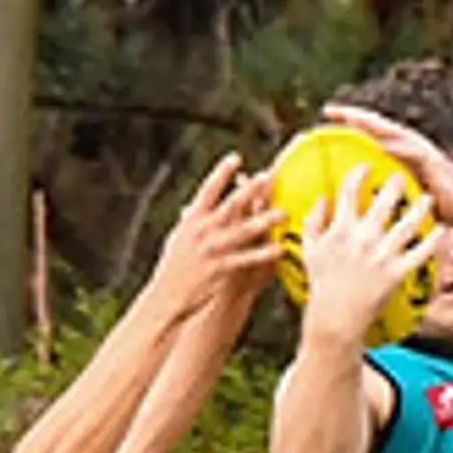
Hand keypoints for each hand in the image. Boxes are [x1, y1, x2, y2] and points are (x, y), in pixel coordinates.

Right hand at [155, 154, 280, 317]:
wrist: (168, 296)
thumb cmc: (174, 267)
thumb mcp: (178, 239)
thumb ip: (188, 223)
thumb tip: (190, 208)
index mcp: (192, 220)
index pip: (208, 190)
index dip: (222, 173)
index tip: (236, 157)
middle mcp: (203, 231)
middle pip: (230, 205)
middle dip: (250, 190)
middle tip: (268, 176)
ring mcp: (213, 250)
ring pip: (243, 231)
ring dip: (265, 221)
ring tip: (284, 213)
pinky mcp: (221, 269)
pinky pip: (247, 259)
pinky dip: (264, 253)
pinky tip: (280, 248)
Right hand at [297, 165, 437, 346]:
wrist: (336, 318)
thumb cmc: (322, 285)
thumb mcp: (310, 250)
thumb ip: (313, 221)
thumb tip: (321, 199)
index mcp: (342, 229)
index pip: (350, 191)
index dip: (359, 173)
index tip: (367, 166)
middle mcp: (364, 237)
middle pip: (384, 201)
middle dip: (395, 183)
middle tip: (402, 176)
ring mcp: (382, 255)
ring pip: (407, 223)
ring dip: (420, 207)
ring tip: (428, 198)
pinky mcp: (396, 273)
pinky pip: (419, 253)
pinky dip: (432, 241)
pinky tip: (441, 231)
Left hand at [324, 99, 452, 227]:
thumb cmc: (433, 208)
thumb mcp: (402, 197)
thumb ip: (383, 190)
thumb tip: (358, 200)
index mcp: (399, 152)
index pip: (370, 134)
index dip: (349, 124)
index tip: (326, 116)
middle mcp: (408, 145)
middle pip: (377, 126)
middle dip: (354, 116)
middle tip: (330, 109)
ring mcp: (421, 151)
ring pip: (392, 133)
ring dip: (373, 124)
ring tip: (352, 118)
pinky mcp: (432, 163)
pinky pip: (413, 153)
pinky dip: (398, 148)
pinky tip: (383, 145)